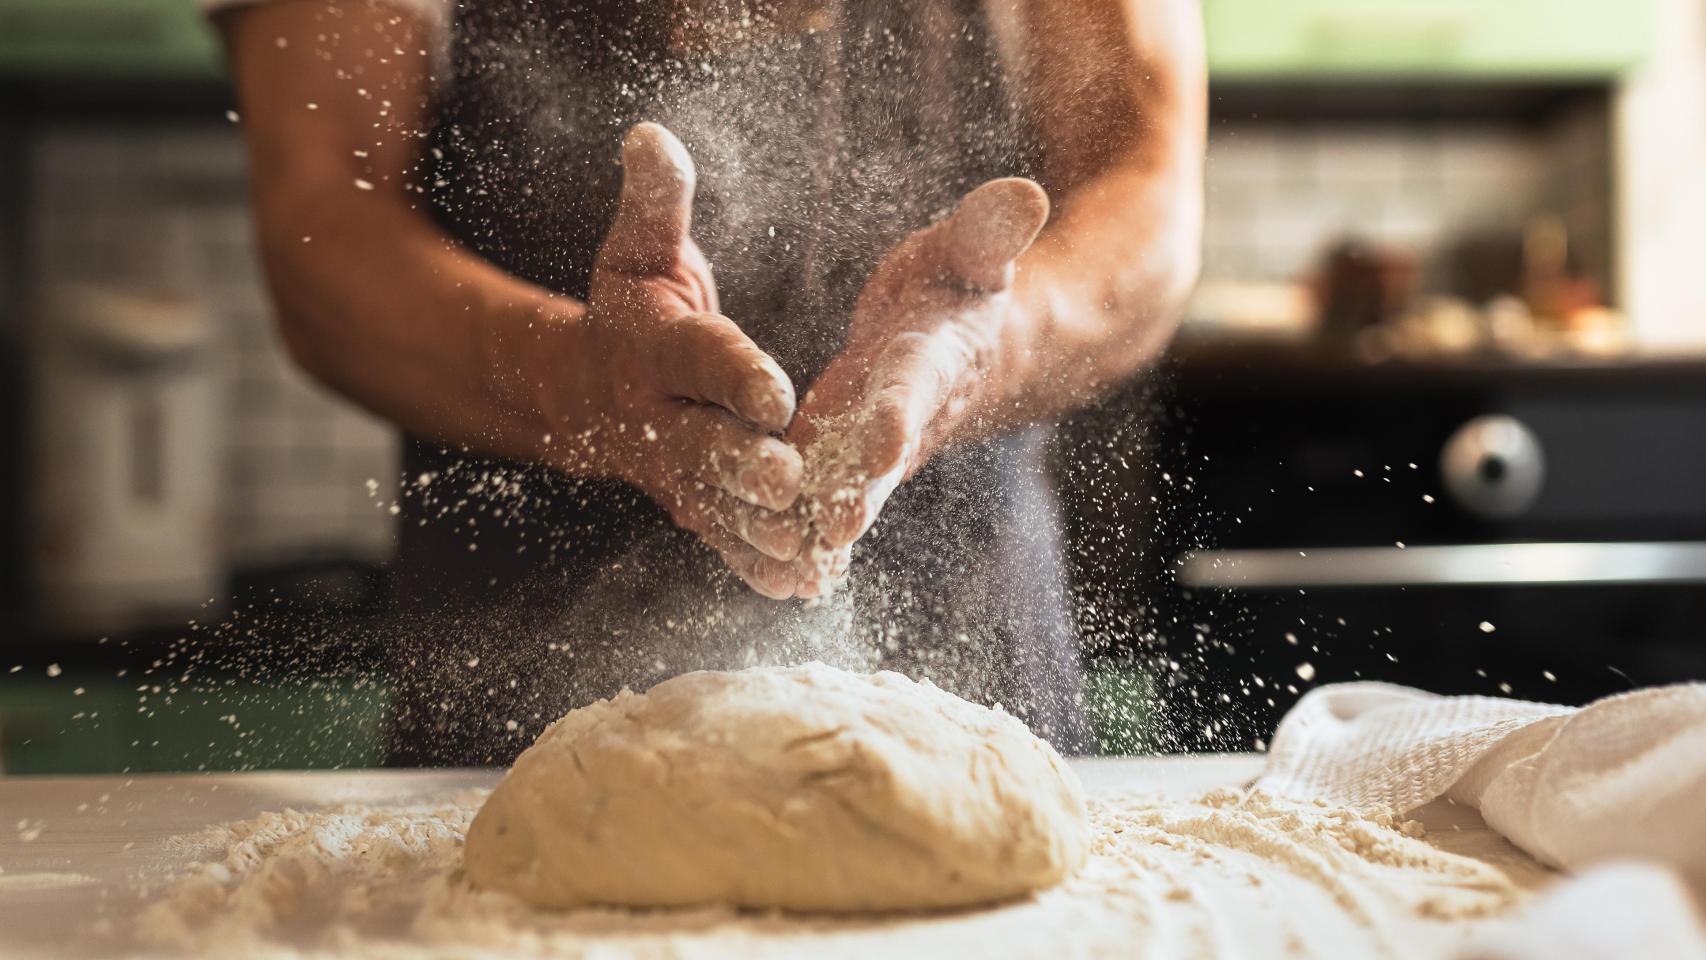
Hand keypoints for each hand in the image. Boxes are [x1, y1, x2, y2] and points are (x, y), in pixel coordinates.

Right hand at [532, 123, 805, 597]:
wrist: (584, 390)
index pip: (699, 358)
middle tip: (791, 481)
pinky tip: (799, 586)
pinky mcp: (690, 505)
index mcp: (656, 348)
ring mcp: (672, 470)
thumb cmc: (632, 308)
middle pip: (703, 444)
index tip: (776, 390)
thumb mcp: (640, 250)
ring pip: (716, 504)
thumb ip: (656, 201)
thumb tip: (649, 134)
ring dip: (758, 530)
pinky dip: (754, 564)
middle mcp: (659, 417)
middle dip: (744, 465)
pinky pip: (721, 538)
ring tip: (807, 548)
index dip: (735, 372)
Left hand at [784, 178, 1050, 596]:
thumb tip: (1028, 192)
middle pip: (882, 457)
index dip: (901, 410)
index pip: (916, 384)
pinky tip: (776, 570)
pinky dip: (808, 533)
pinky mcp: (849, 458)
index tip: (884, 438)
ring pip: (851, 489)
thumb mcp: (973, 250)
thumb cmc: (963, 283)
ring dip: (822, 526)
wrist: (974, 344)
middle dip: (860, 492)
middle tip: (832, 530)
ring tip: (791, 565)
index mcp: (935, 356)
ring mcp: (877, 443)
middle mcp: (909, 411)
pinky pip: (827, 498)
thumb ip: (990, 230)